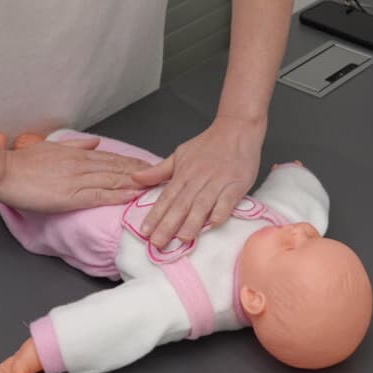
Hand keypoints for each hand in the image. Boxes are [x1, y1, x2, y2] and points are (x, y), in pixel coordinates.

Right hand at [0, 131, 149, 212]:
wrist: (4, 171)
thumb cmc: (23, 162)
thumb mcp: (52, 147)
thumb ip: (76, 146)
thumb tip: (96, 142)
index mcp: (77, 154)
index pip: (112, 158)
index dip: (133, 162)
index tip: (151, 165)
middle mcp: (81, 164)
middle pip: (118, 167)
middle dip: (142, 171)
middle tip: (163, 174)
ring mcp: (77, 179)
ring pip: (113, 179)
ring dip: (136, 182)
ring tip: (155, 184)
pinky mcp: (71, 194)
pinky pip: (100, 194)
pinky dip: (118, 194)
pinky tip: (132, 195)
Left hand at [131, 116, 264, 248]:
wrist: (237, 128)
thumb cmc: (208, 144)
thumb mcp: (180, 154)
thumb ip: (159, 170)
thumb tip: (135, 177)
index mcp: (183, 173)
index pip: (166, 197)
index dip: (155, 215)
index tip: (145, 231)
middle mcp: (198, 178)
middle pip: (181, 204)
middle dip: (168, 225)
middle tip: (158, 243)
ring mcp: (218, 181)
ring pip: (202, 204)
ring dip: (192, 222)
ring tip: (182, 238)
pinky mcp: (237, 184)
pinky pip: (228, 199)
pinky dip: (221, 211)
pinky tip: (214, 224)